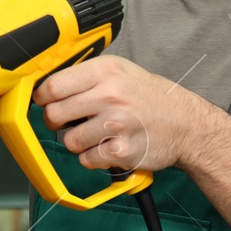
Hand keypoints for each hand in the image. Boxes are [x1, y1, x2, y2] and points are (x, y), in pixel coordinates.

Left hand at [33, 54, 197, 172]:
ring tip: (97, 135)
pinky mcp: (122, 151)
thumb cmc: (150, 97)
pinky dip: (94, 158)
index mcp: (105, 71)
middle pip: (55, 114)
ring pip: (69, 141)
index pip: (54, 85)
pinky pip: (87, 160)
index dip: (43, 97)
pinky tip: (108, 148)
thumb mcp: (121, 72)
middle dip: (57, 121)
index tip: (45, 102)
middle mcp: (110, 95)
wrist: (187, 124)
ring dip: (78, 142)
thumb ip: (87, 76)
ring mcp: (116, 124)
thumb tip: (48, 86)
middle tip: (69, 122)